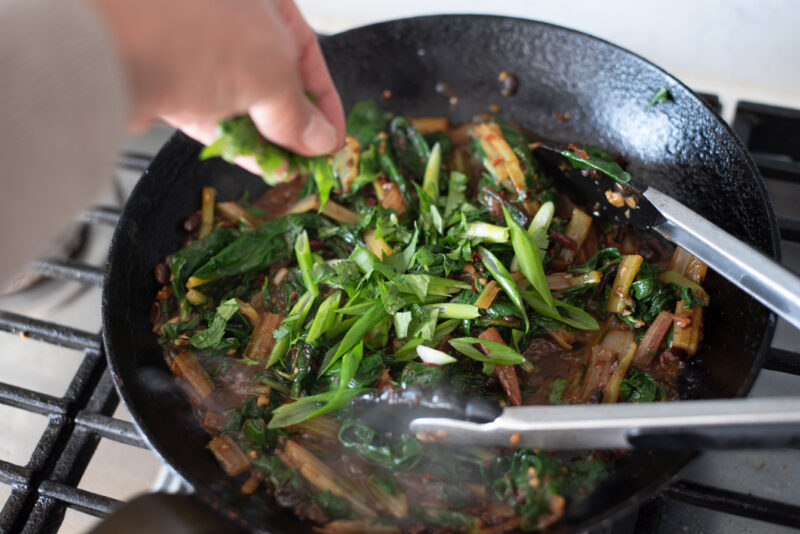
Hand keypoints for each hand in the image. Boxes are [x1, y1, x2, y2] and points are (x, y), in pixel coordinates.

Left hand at [90, 0, 343, 159]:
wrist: (102, 48)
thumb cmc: (193, 35)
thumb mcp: (270, 72)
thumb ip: (298, 111)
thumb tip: (319, 139)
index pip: (306, 49)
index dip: (325, 99)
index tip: (333, 137)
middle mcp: (225, 13)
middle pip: (272, 73)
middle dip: (293, 120)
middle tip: (309, 157)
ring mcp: (189, 43)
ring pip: (238, 94)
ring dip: (265, 134)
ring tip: (286, 168)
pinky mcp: (163, 75)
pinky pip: (207, 109)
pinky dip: (232, 136)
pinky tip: (255, 161)